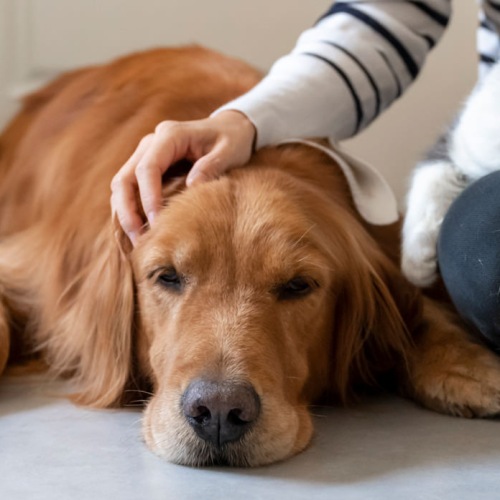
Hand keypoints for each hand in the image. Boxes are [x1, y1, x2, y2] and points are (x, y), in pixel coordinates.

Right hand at [110, 110, 255, 244]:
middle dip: (128, 211)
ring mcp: (145, 155)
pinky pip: (129, 190)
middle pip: (125, 178)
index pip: (148, 168)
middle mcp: (150, 143)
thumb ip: (211, 166)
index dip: (149, 197)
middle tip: (139, 239)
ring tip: (137, 242)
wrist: (229, 128)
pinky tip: (138, 233)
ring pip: (122, 185)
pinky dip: (129, 211)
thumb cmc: (231, 140)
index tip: (157, 222)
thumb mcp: (229, 151)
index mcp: (170, 135)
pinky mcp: (146, 168)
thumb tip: (191, 187)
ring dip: (124, 214)